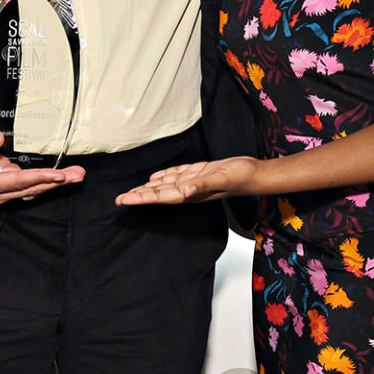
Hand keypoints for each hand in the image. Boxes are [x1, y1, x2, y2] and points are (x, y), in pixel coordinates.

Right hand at [0, 117, 83, 205]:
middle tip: (78, 175)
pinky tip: (63, 176)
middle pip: (30, 188)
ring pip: (33, 188)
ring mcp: (0, 192)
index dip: (39, 177)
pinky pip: (29, 184)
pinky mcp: (5, 186)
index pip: (18, 181)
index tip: (58, 174)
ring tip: (77, 175)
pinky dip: (46, 179)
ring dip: (55, 182)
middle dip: (56, 182)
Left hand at [115, 156, 259, 205]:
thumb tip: (183, 191)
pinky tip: (155, 177)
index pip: (159, 197)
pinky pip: (176, 175)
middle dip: (138, 196)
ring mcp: (193, 181)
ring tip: (132, 191)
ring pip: (165, 185)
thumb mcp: (220, 178)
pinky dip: (163, 176)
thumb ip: (201, 185)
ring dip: (148, 188)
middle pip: (158, 193)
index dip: (140, 199)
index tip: (123, 201)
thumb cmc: (239, 176)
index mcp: (190, 193)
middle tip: (119, 199)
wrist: (254, 173)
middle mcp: (188, 189)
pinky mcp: (198, 173)